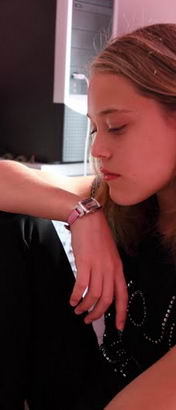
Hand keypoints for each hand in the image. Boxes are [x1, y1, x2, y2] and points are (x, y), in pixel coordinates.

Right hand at [69, 209, 127, 329]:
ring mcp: (98, 266)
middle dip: (97, 314)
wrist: (89, 220)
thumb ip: (110, 272)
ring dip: (85, 307)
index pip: (123, 296)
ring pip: (93, 295)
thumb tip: (104, 290)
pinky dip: (76, 296)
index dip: (122, 314)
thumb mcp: (110, 256)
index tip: (119, 327)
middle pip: (106, 300)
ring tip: (78, 310)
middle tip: (89, 320)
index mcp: (118, 269)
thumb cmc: (98, 237)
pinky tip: (71, 300)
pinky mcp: (84, 262)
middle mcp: (110, 269)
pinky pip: (81, 286)